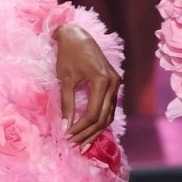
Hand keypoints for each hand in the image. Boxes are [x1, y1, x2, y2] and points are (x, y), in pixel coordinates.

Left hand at [52, 24, 121, 148]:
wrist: (77, 36)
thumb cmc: (68, 55)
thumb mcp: (65, 79)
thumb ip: (66, 104)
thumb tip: (64, 127)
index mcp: (102, 81)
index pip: (93, 114)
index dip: (80, 128)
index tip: (67, 136)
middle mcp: (114, 84)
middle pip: (103, 118)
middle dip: (88, 134)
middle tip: (74, 145)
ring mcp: (117, 84)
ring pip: (109, 115)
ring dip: (95, 130)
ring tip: (82, 143)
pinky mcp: (114, 84)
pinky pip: (109, 107)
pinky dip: (100, 120)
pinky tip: (90, 130)